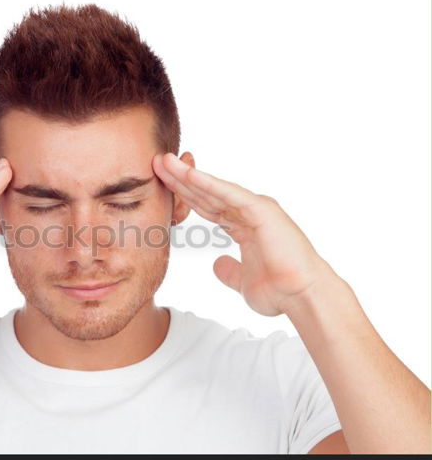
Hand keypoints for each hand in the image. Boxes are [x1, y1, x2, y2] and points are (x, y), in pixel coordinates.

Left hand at [152, 151, 335, 315]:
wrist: (303, 298)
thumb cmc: (280, 291)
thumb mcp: (243, 282)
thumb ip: (230, 271)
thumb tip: (217, 264)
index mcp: (243, 226)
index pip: (206, 206)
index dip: (183, 195)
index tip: (161, 184)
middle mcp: (249, 212)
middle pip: (206, 193)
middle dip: (180, 179)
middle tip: (155, 162)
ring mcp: (256, 209)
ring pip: (215, 189)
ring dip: (189, 175)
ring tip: (165, 161)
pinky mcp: (262, 211)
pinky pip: (231, 195)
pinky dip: (211, 185)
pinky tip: (190, 175)